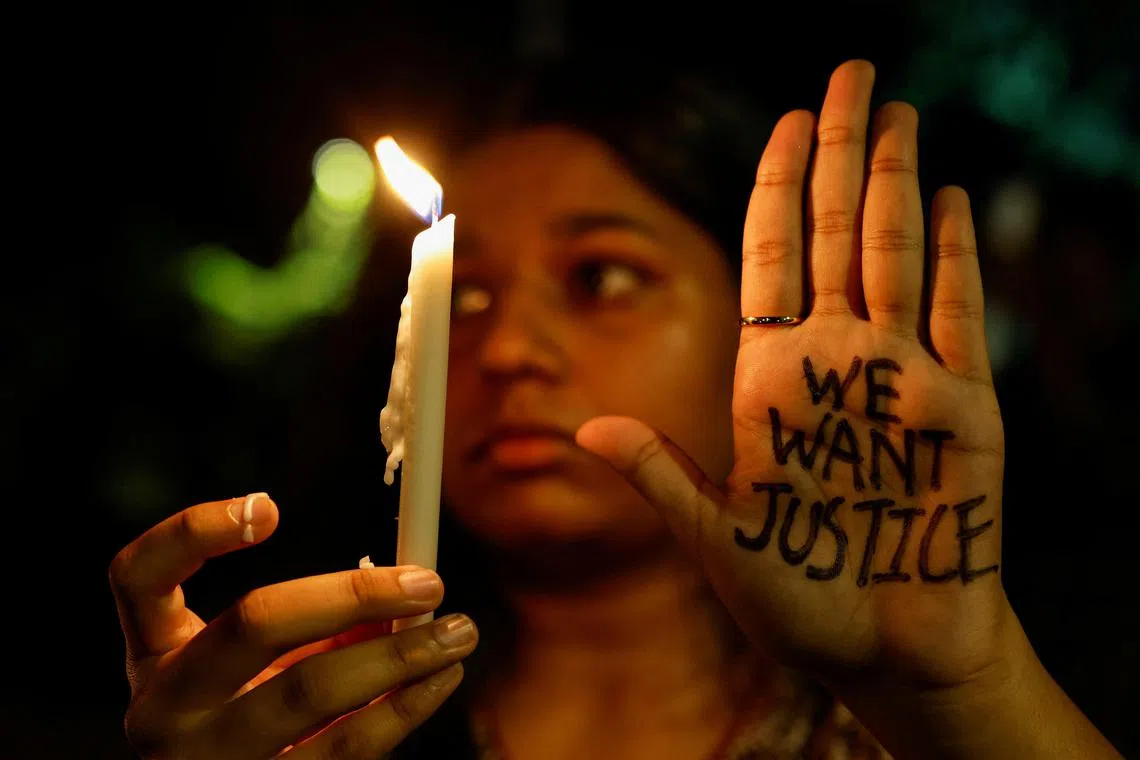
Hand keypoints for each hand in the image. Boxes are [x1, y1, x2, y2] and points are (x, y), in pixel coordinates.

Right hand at [109, 494, 477, 758]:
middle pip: (255, 623)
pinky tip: (439, 682)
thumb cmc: (249, 717)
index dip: (194, 530)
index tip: (270, 505)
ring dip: (399, 656)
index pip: (139, 575)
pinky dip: (403, 711)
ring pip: (312, 692)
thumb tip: (401, 595)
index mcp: (153, 658)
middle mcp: (164, 712)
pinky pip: (345, 749)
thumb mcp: (253, 667)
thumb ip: (309, 622)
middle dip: (352, 594)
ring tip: (458, 633)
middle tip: (429, 583)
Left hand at [577, 60, 1007, 692]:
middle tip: (849, 74)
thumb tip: (584, 433)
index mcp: (772, 380)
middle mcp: (836, 362)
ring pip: (897, 254)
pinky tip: (944, 195)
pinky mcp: (964, 409)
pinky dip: (954, 255)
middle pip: (837, 233)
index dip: (779, 189)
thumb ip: (662, 476)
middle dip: (840, 151)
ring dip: (894, 179)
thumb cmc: (800, 602)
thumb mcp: (717, 538)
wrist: (887, 654)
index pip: (773, 259)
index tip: (784, 122)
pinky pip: (959, 315)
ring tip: (894, 109)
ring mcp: (902, 378)